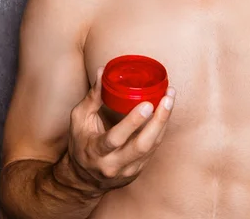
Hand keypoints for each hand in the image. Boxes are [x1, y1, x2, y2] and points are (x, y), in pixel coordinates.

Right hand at [67, 67, 175, 192]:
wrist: (83, 179)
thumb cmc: (80, 143)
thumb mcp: (79, 120)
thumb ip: (92, 97)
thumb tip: (102, 71)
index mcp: (96, 151)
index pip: (116, 138)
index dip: (133, 122)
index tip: (147, 104)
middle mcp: (113, 164)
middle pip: (142, 145)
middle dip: (158, 121)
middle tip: (167, 99)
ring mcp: (128, 170)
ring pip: (152, 147)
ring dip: (164, 122)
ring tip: (170, 99)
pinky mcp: (138, 171)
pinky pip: (153, 149)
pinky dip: (161, 129)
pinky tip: (166, 112)